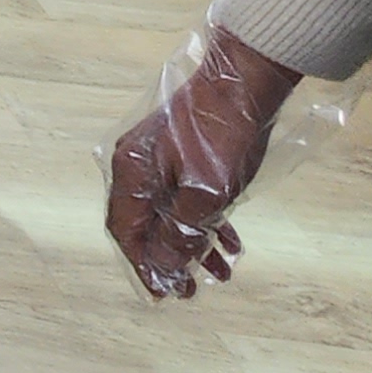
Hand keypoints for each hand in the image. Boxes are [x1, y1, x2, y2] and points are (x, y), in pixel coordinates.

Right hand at [108, 27, 302, 298]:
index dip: (144, 266)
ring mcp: (159, 156)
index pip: (126, 231)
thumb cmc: (222, 135)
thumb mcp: (205, 194)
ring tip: (221, 270)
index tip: (164, 294)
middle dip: (171, 259)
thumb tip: (165, 267)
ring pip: (170, 212)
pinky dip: (205, 220)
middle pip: (146, 224)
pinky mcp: (182, 151)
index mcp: (131, 172)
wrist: (245, 78)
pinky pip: (186, 195)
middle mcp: (136, 164)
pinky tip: (230, 240)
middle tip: (193, 289)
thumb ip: (181, 233)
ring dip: (193, 243)